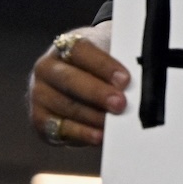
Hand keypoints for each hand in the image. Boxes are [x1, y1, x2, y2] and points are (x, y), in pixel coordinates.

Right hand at [27, 23, 128, 147]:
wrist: (84, 78)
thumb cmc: (102, 66)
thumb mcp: (110, 55)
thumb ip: (121, 63)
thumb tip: (142, 79)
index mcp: (64, 47)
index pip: (81, 51)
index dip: (103, 65)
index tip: (126, 79)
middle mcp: (46, 69)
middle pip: (69, 80)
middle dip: (97, 93)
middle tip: (120, 104)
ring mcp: (39, 95)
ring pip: (65, 106)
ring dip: (91, 116)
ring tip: (113, 123)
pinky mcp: (40, 119)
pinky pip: (59, 128)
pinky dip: (80, 133)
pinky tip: (99, 136)